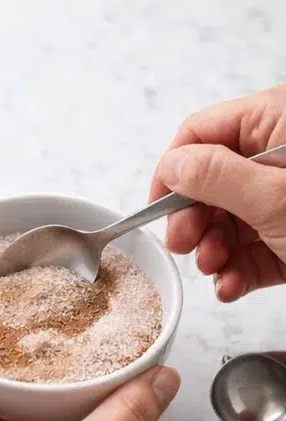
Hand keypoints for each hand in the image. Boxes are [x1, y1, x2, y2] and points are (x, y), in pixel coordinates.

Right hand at [150, 86, 285, 301]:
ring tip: (215, 269)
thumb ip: (217, 177)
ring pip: (227, 223)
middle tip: (185, 246)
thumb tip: (174, 165)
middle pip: (210, 183)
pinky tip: (231, 285)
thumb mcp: (274, 196)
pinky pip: (250, 253)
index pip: (203, 133)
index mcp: (276, 123)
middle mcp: (277, 159)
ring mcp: (283, 201)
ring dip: (212, 252)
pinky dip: (235, 273)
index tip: (158, 208)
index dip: (174, 170)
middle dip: (194, 219)